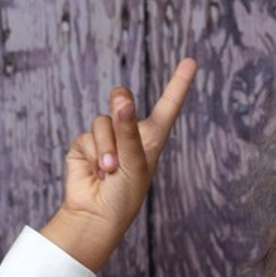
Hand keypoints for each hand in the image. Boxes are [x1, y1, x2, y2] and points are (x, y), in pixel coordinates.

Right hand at [44, 58, 196, 270]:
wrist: (97, 215)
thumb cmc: (124, 196)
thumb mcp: (134, 164)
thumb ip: (128, 131)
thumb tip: (122, 99)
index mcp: (151, 139)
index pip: (167, 106)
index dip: (178, 83)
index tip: (191, 61)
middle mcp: (129, 134)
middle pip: (122, 98)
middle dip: (120, 101)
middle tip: (121, 104)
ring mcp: (106, 137)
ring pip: (104, 120)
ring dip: (108, 147)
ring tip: (111, 171)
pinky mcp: (84, 144)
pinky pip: (87, 134)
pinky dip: (93, 153)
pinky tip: (96, 172)